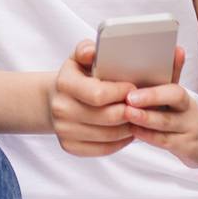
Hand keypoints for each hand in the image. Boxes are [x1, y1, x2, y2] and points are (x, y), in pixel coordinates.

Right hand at [49, 40, 137, 157]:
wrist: (54, 99)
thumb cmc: (76, 75)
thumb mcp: (79, 57)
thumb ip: (86, 50)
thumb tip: (92, 52)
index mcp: (64, 83)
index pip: (99, 94)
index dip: (121, 92)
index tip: (134, 87)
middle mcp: (61, 109)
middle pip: (107, 117)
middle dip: (130, 111)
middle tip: (143, 105)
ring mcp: (64, 131)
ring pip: (108, 135)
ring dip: (129, 127)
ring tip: (139, 117)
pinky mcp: (70, 146)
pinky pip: (103, 149)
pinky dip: (120, 142)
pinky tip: (128, 130)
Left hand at [120, 47, 197, 169]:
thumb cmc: (187, 117)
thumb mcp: (180, 99)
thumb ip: (172, 76)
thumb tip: (175, 48)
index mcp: (184, 98)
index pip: (175, 88)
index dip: (157, 87)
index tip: (136, 86)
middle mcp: (189, 112)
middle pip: (174, 99)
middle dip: (151, 97)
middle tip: (129, 98)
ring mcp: (189, 131)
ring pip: (167, 124)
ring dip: (145, 118)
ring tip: (127, 113)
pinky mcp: (187, 149)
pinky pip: (165, 142)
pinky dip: (148, 136)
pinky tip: (133, 131)